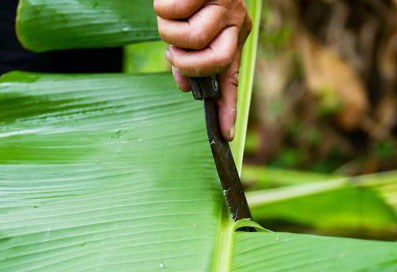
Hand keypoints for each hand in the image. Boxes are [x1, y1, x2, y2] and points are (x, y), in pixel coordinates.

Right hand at [155, 0, 251, 140]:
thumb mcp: (192, 30)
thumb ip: (189, 59)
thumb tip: (182, 85)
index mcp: (232, 36)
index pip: (231, 77)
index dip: (227, 106)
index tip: (225, 134)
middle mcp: (234, 22)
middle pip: (215, 61)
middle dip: (186, 63)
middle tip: (172, 54)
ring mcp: (222, 4)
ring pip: (189, 37)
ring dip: (168, 31)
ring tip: (169, 18)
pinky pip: (173, 10)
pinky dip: (162, 6)